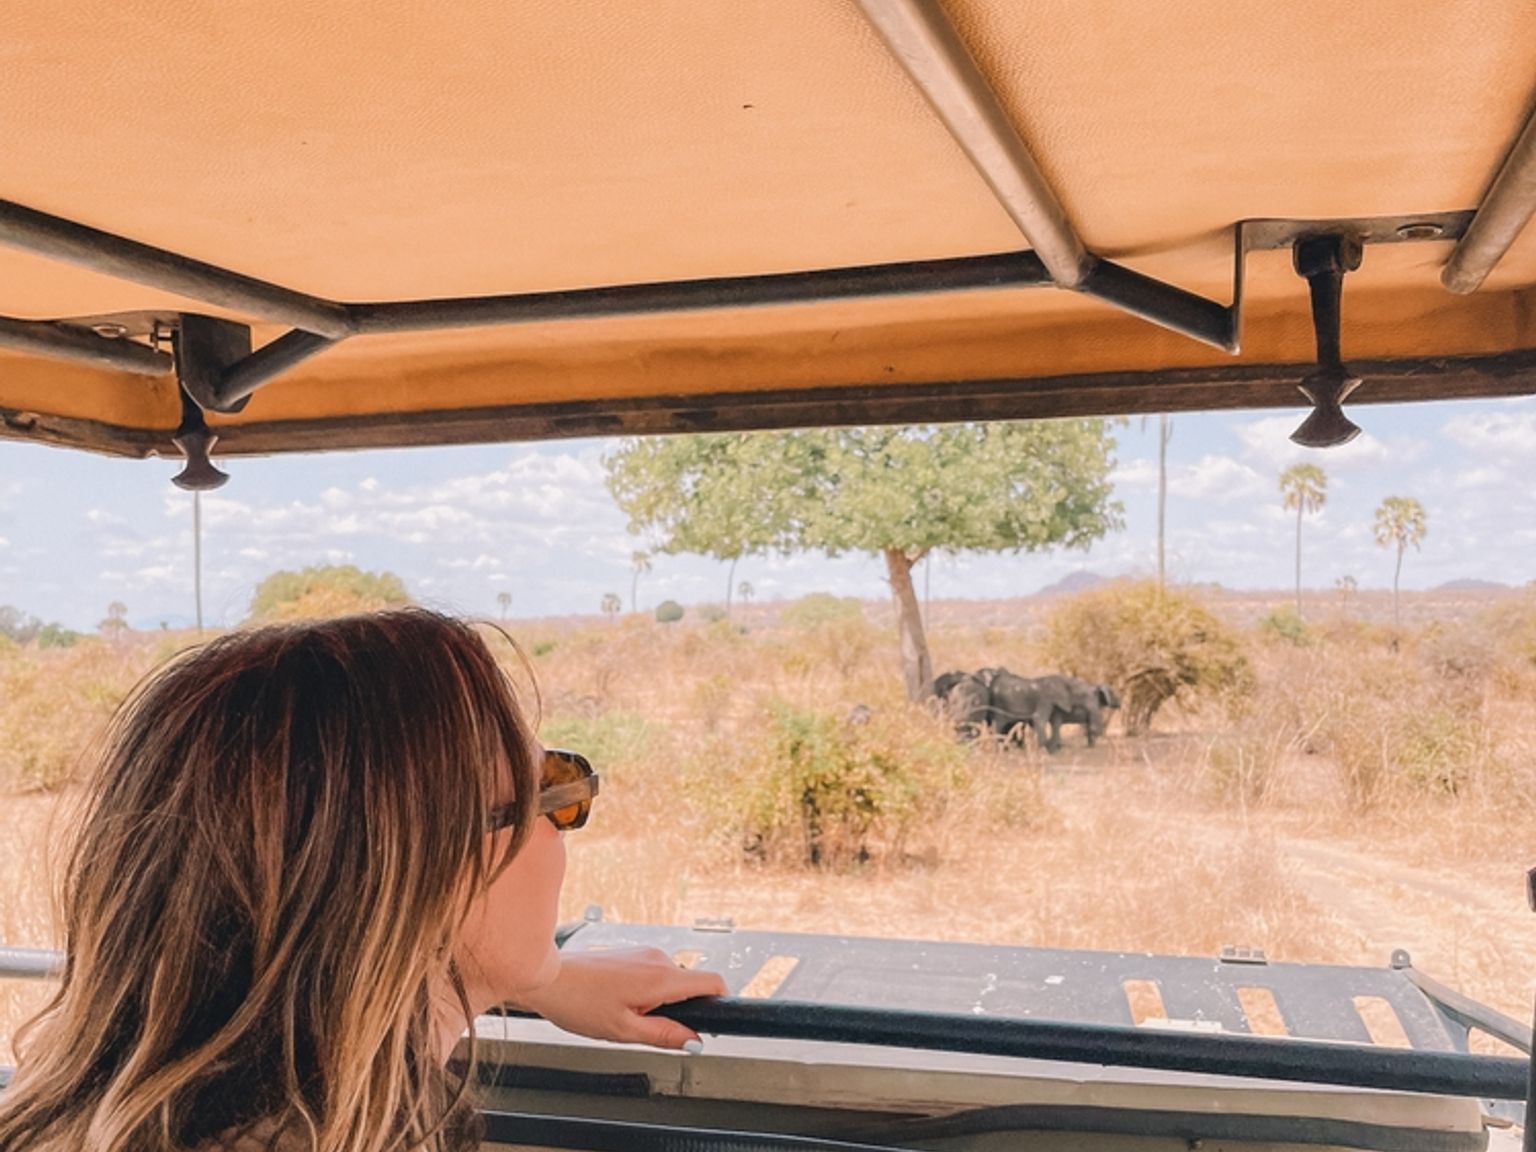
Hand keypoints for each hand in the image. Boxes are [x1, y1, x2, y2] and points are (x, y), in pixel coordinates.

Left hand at [512, 946, 726, 1049]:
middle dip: (681, 1010)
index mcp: (661, 977)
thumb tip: (694, 1041)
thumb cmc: (579, 1002)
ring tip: (625, 1014)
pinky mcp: (634, 954)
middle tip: (647, 1028)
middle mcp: (658, 958)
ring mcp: (646, 953)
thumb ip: (665, 1035)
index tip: (714, 1023)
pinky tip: (618, 1003)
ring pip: (672, 982)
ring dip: (660, 1002)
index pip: (713, 982)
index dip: (721, 1003)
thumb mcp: (625, 1030)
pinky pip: (656, 975)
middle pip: (691, 985)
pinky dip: (647, 993)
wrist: (548, 979)